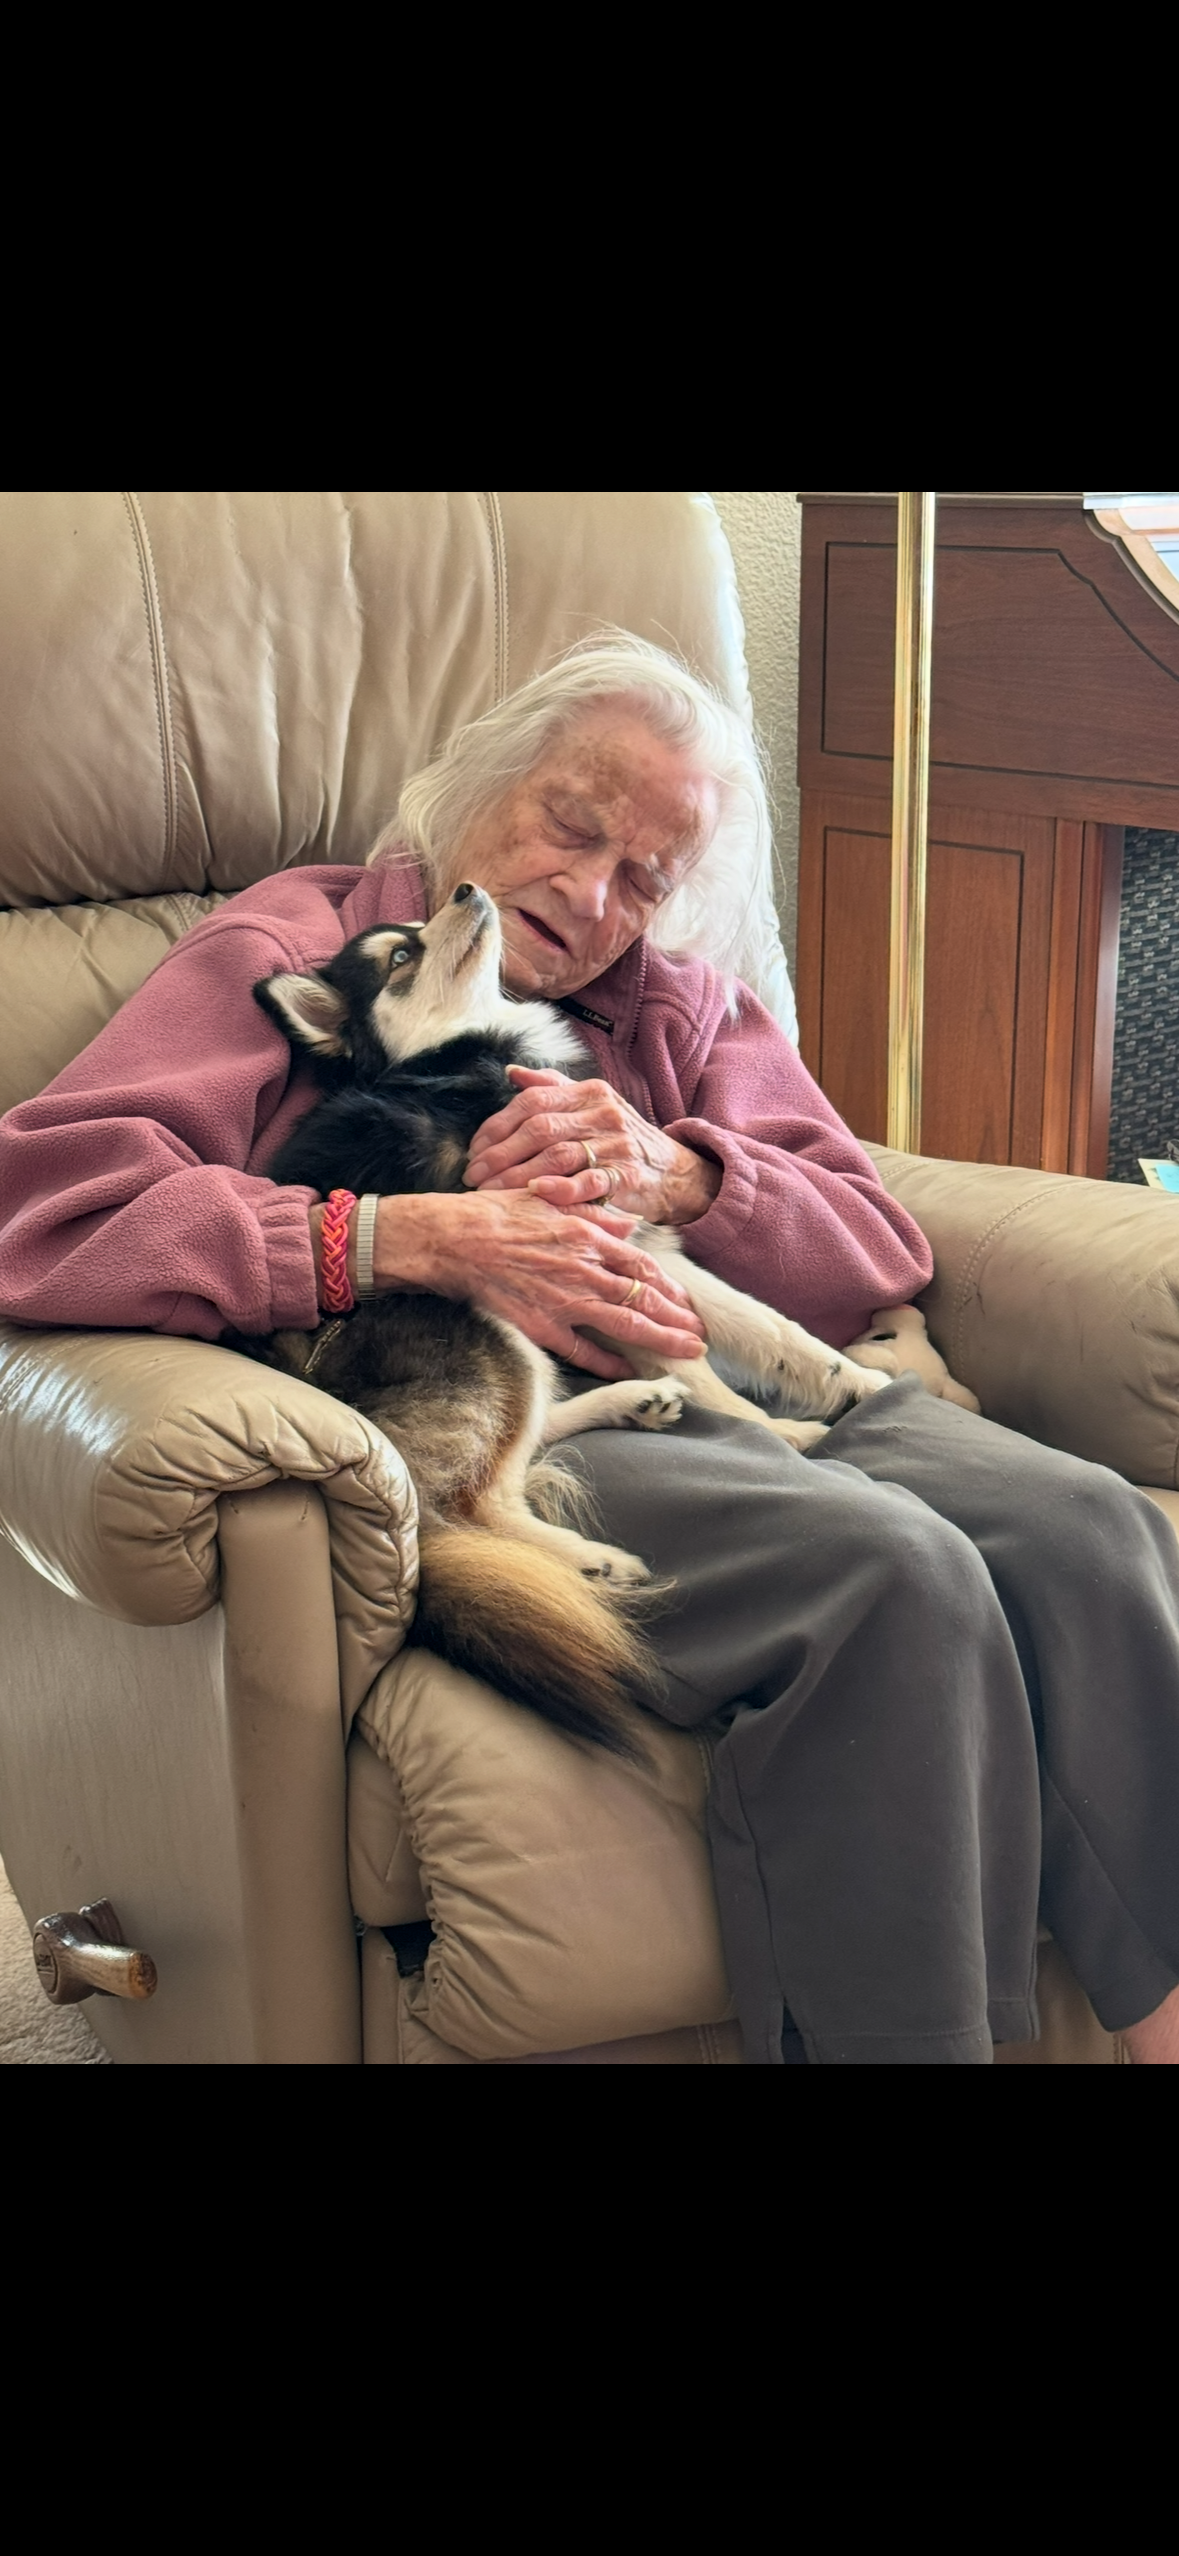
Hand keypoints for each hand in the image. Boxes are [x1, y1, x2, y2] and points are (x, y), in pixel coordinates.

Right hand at [366, 1190, 705, 1381]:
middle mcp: (584, 1270)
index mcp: (588, 1237)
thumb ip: (594, 1212)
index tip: (688, 1302)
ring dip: (662, 1340)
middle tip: (702, 1336)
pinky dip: (609, 1362)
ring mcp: (564, 1300)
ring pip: (626, 1325)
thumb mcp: (551, 1199)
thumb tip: (627, 1224)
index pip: (642, 1267)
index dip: (670, 1288)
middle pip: (644, 1299)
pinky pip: (582, 1350)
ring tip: (688, 1352)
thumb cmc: (495, 1213)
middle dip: (678, 1319)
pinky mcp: (541, 1325)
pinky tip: (631, 1372)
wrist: (452, 1239)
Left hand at [463, 1066, 721, 1225]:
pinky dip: (560, 1187)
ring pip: (557, 1154)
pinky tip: (535, 1192)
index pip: (532, 1102)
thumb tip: (512, 1072)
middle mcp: (604, 1111)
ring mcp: (618, 1142)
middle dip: (500, 1153)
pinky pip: (589, 1181)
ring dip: (518, 1175)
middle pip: (540, 1128)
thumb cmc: (621, 1141)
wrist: (674, 1171)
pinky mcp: (629, 1174)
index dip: (497, 1126)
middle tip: (473, 1175)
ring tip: (491, 1192)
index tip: (473, 1150)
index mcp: (589, 1091)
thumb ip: (552, 1089)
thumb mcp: (591, 1107)